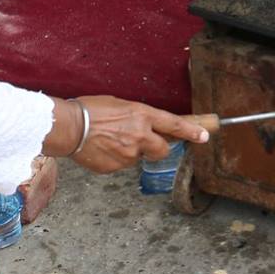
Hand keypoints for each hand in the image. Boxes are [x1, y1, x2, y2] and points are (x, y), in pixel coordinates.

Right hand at [56, 97, 210, 173]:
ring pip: (138, 157)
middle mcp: (140, 136)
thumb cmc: (91, 110)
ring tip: (110, 140)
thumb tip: (146, 126)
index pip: (175, 125)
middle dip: (158, 148)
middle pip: (163, 150)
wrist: (69, 127)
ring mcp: (128, 154)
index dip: (192, 131)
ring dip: (130, 151)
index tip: (205, 136)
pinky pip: (121, 165)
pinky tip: (101, 148)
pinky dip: (115, 158)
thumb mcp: (121, 105)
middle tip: (145, 142)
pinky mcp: (115, 167)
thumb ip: (138, 117)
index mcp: (142, 116)